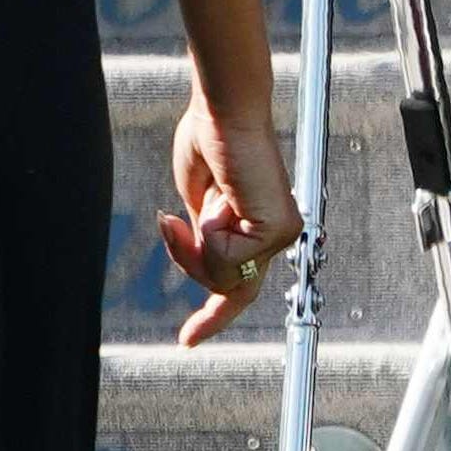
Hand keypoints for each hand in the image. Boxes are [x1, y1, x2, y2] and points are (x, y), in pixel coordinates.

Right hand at [160, 89, 299, 347]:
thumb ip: (199, 239)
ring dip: (194, 242)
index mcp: (259, 227)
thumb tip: (198, 258)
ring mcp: (280, 234)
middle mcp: (277, 234)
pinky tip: (219, 197)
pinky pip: (223, 258)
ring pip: (219, 276)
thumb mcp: (196, 202)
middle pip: (223, 286)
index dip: (212, 316)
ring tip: (203, 198)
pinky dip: (208, 230)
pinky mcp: (275, 230)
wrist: (222, 110)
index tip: (186, 341)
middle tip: (170, 224)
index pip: (238, 286)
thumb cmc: (210, 139)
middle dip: (189, 263)